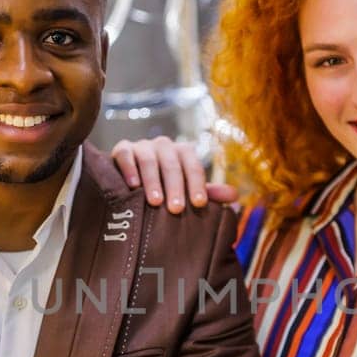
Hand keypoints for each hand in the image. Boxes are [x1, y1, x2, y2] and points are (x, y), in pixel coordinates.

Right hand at [110, 135, 237, 212]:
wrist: (131, 181)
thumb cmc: (165, 188)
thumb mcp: (187, 190)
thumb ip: (209, 192)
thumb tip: (234, 195)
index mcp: (183, 153)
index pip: (194, 167)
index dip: (197, 185)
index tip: (199, 204)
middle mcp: (164, 146)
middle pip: (172, 164)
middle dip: (175, 187)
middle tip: (176, 210)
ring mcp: (142, 146)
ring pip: (149, 160)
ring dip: (153, 181)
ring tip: (155, 202)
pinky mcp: (122, 149)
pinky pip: (125, 155)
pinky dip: (129, 169)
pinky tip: (132, 186)